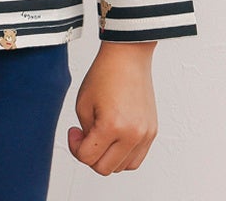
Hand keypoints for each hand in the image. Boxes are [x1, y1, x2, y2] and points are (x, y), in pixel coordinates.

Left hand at [67, 40, 157, 175]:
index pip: (88, 158)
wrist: (127, 57)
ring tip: (100, 136)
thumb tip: (90, 148)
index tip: (74, 132)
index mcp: (112, 126)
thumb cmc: (105, 73)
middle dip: (90, 155)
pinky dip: (123, 155)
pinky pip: (136, 158)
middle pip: (105, 168)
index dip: (75, 147)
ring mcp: (145, 135)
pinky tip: (114, 139)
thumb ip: (85, 132)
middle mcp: (132, 134)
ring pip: (123, 167)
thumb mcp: (83, 103)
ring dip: (108, 158)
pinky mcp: (152, 132)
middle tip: (85, 136)